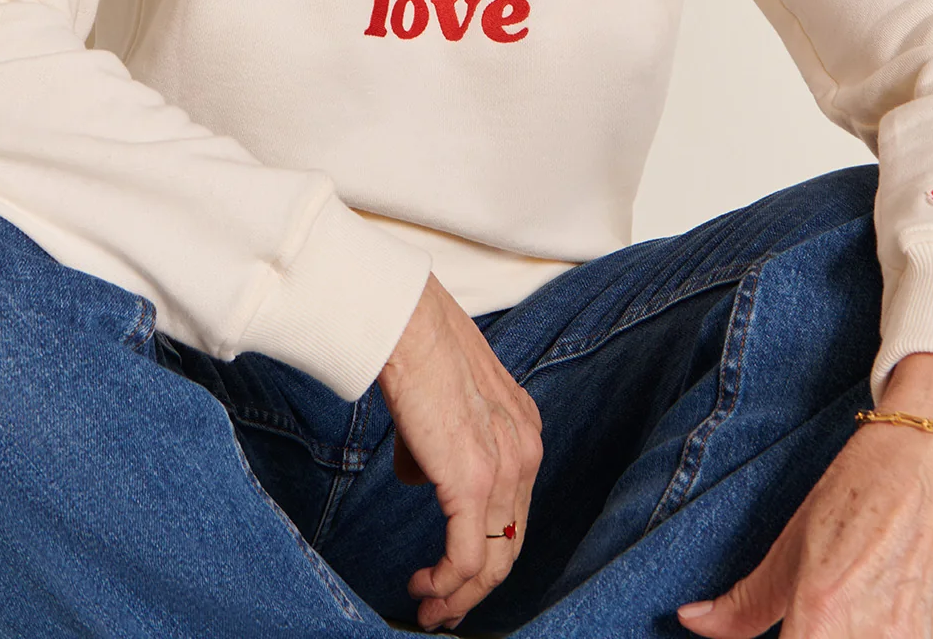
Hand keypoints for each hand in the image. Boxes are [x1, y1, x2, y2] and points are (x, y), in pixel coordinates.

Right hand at [376, 272, 542, 632]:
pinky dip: (446, 585)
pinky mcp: (472, 480)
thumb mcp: (445, 402)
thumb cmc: (417, 348)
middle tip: (443, 611)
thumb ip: (440, 444)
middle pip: (511, 545)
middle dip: (476, 590)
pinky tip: (423, 588)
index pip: (513, 512)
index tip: (455, 577)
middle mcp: (525, 451)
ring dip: (458, 597)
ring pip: (493, 561)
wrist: (407, 323)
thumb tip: (420, 477)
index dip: (487, 552)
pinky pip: (467, 557)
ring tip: (428, 610)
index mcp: (523, 431)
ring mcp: (505, 467)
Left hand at [676, 353, 932, 636]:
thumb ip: (744, 603)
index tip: (788, 630)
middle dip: (817, 636)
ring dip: (866, 635)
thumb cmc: (868, 488)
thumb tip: (694, 623)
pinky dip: (907, 634)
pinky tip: (903, 611)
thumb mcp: (795, 542)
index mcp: (821, 619)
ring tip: (866, 606)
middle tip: (825, 616)